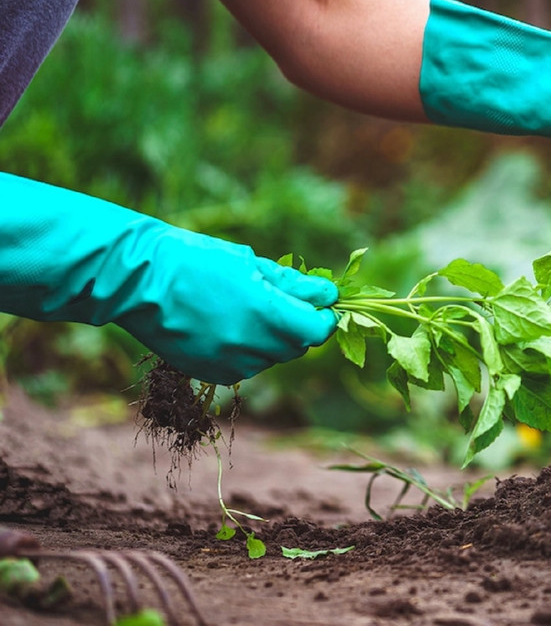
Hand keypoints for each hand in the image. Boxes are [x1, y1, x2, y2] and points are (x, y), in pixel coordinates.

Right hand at [0, 174, 337, 384]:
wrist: (137, 281)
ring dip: (273, 340)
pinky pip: (245, 367)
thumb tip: (328, 295)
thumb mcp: (249, 263)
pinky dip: (247, 351)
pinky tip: (227, 327)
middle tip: (286, 302)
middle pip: (298, 347)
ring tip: (247, 310)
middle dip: (299, 327)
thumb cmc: (195, 261)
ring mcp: (229, 363)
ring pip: (272, 359)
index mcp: (265, 314)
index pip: (317, 330)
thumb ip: (293, 285)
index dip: (324, 318)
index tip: (320, 304)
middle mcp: (250, 345)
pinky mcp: (210, 373)